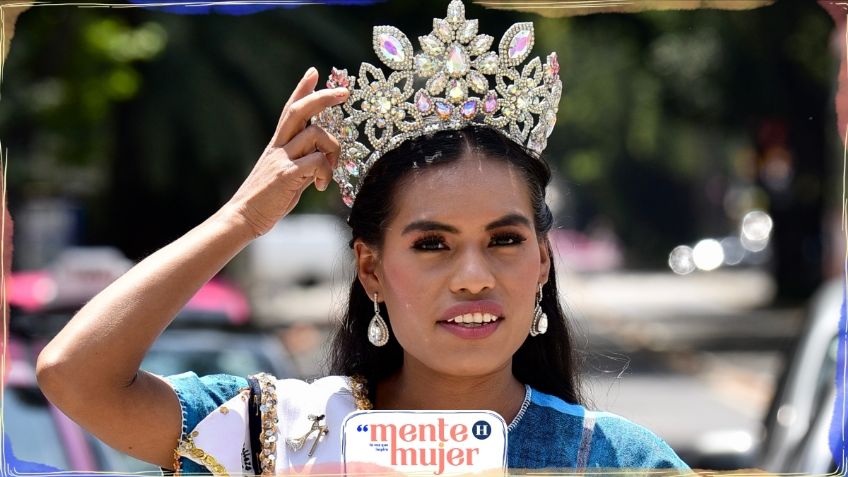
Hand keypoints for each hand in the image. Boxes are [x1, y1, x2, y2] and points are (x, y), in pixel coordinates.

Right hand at [225, 67, 348, 236]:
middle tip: (344, 93)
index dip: (302, 89)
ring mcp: (281, 159)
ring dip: (333, 150)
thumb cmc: (267, 200)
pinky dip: (326, 172)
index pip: (290, 109)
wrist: (244, 216)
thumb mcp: (285, 175)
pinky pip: (317, 162)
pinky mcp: (286, 174)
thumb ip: (301, 163)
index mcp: (278, 144)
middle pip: (301, 110)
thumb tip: (321, 160)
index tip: (314, 71)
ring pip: (316, 135)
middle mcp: (278, 146)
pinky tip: (321, 186)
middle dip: (324, 97)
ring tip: (329, 171)